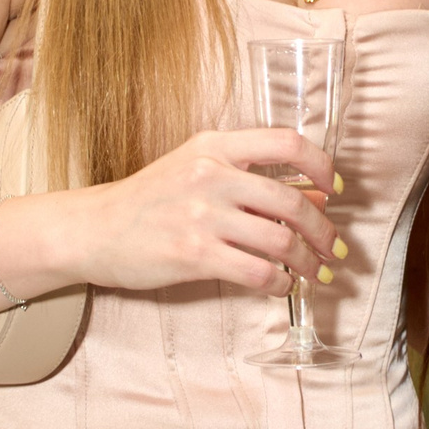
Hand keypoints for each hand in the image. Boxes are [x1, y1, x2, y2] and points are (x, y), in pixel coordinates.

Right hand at [73, 128, 339, 296]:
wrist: (93, 229)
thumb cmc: (148, 201)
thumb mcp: (194, 169)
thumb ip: (247, 176)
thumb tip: (314, 195)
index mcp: (214, 145)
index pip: (286, 142)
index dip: (321, 165)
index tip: (334, 189)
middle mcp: (211, 174)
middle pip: (292, 201)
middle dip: (324, 230)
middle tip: (335, 247)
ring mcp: (202, 216)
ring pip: (281, 240)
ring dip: (309, 262)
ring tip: (317, 272)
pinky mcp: (194, 255)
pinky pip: (258, 272)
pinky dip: (280, 283)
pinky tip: (282, 286)